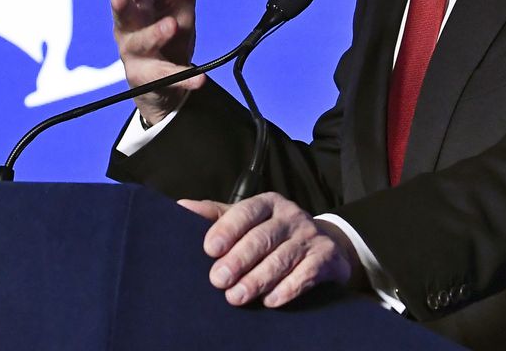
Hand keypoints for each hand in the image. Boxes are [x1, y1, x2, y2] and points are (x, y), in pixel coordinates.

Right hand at [110, 0, 205, 123]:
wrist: (162, 86)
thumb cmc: (165, 35)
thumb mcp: (178, 5)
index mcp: (137, 8)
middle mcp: (131, 31)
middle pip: (124, 16)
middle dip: (120, 5)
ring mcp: (139, 57)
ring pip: (142, 45)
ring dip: (154, 34)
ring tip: (171, 25)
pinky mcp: (153, 81)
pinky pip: (170, 78)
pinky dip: (185, 78)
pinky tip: (200, 78)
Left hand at [179, 192, 361, 307]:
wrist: (323, 246)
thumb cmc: (272, 233)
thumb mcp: (246, 220)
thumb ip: (215, 216)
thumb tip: (180, 207)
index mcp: (268, 203)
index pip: (246, 211)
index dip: (227, 229)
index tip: (210, 249)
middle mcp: (291, 216)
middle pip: (263, 237)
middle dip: (239, 260)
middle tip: (218, 280)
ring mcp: (310, 236)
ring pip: (282, 258)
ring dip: (258, 280)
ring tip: (236, 297)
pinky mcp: (325, 258)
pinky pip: (306, 274)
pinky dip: (287, 289)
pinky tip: (270, 301)